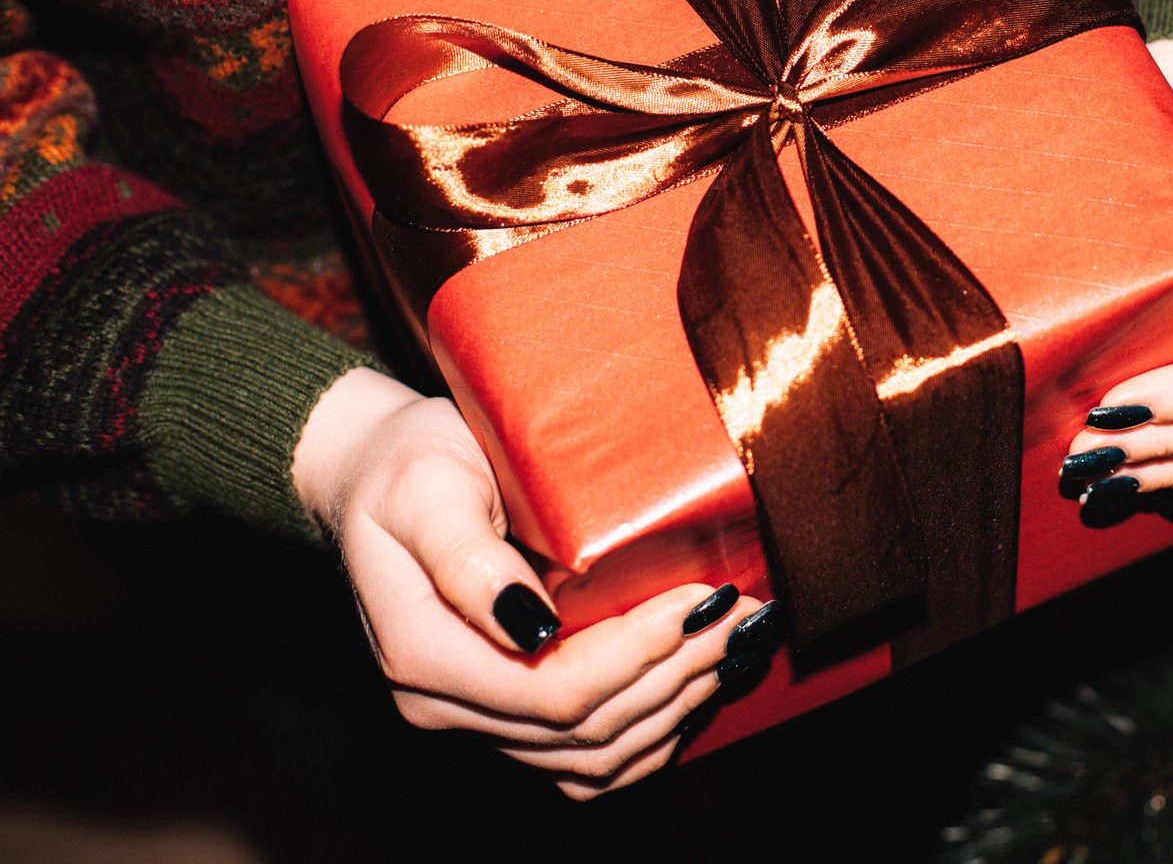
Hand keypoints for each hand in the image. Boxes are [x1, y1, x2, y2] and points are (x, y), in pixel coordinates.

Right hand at [291, 368, 778, 798]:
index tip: (701, 595)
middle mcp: (443, 704)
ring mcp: (472, 717)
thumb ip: (468, 559)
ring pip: (590, 757)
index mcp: (421, 651)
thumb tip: (529, 625)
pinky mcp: (503, 713)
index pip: (552, 690)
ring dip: (674, 706)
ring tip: (735, 644)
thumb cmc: (408, 465)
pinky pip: (583, 759)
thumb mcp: (428, 487)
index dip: (638, 652)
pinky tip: (695, 686)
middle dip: (676, 673)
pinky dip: (648, 733)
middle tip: (744, 613)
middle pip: (582, 729)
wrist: (376, 477)